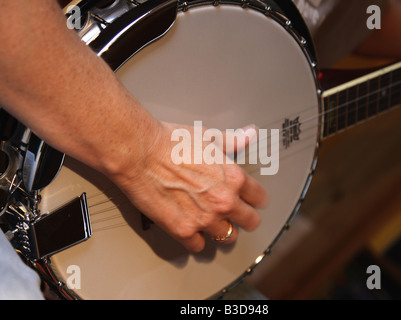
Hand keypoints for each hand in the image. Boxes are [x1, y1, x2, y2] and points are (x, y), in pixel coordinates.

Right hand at [112, 120, 267, 252]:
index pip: (260, 198)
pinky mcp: (183, 231)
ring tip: (213, 222)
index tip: (252, 200)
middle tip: (237, 215)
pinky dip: (195, 239)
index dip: (256, 199)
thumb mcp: (208, 136)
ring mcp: (204, 219)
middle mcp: (223, 201)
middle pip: (251, 222)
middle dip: (245, 218)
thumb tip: (249, 134)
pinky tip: (192, 229)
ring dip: (221, 230)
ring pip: (227, 237)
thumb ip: (232, 140)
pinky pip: (199, 246)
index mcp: (234, 178)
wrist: (139, 152)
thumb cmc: (170, 142)